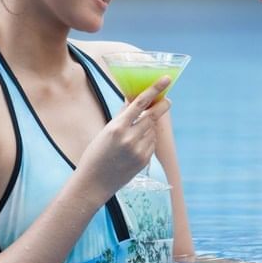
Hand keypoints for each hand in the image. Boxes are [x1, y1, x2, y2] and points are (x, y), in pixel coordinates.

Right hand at [76, 76, 171, 197]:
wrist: (94, 183)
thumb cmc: (96, 154)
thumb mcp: (105, 131)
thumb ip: (122, 115)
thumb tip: (135, 100)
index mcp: (117, 127)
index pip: (140, 103)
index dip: (155, 89)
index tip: (166, 79)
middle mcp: (130, 138)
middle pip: (153, 116)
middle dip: (162, 106)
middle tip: (167, 100)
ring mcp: (139, 150)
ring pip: (153, 130)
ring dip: (149, 126)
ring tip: (134, 135)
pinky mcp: (144, 160)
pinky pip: (151, 143)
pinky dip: (147, 139)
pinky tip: (134, 146)